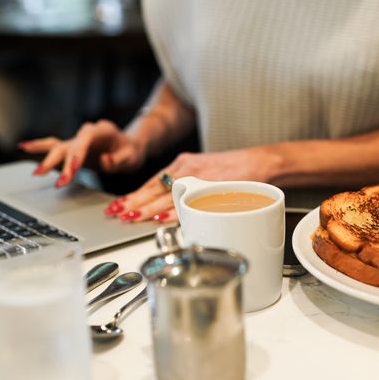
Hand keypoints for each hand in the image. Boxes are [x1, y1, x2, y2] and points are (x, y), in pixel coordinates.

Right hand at [19, 120, 145, 186]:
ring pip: (58, 147)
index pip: (86, 139)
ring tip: (37, 173)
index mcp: (103, 130)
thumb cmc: (131, 152)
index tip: (74, 168)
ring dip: (48, 160)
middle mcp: (87, 132)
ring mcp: (78, 140)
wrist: (130, 147)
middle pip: (71, 146)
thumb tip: (105, 161)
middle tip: (61, 181)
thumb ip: (119, 160)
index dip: (79, 153)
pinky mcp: (73, 148)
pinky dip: (38, 146)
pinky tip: (23, 146)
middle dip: (64, 164)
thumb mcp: (132, 157)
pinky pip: (53, 146)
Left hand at [106, 147, 278, 222]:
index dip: (135, 194)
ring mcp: (199, 176)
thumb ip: (189, 187)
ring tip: (131, 217)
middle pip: (155, 187)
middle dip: (134, 201)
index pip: (154, 181)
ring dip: (148, 207)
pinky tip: (160, 217)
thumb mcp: (207, 174)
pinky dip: (172, 210)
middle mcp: (188, 168)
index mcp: (184, 165)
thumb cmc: (237, 172)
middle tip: (117, 212)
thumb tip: (170, 208)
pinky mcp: (211, 184)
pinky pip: (187, 199)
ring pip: (167, 194)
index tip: (120, 205)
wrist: (261, 162)